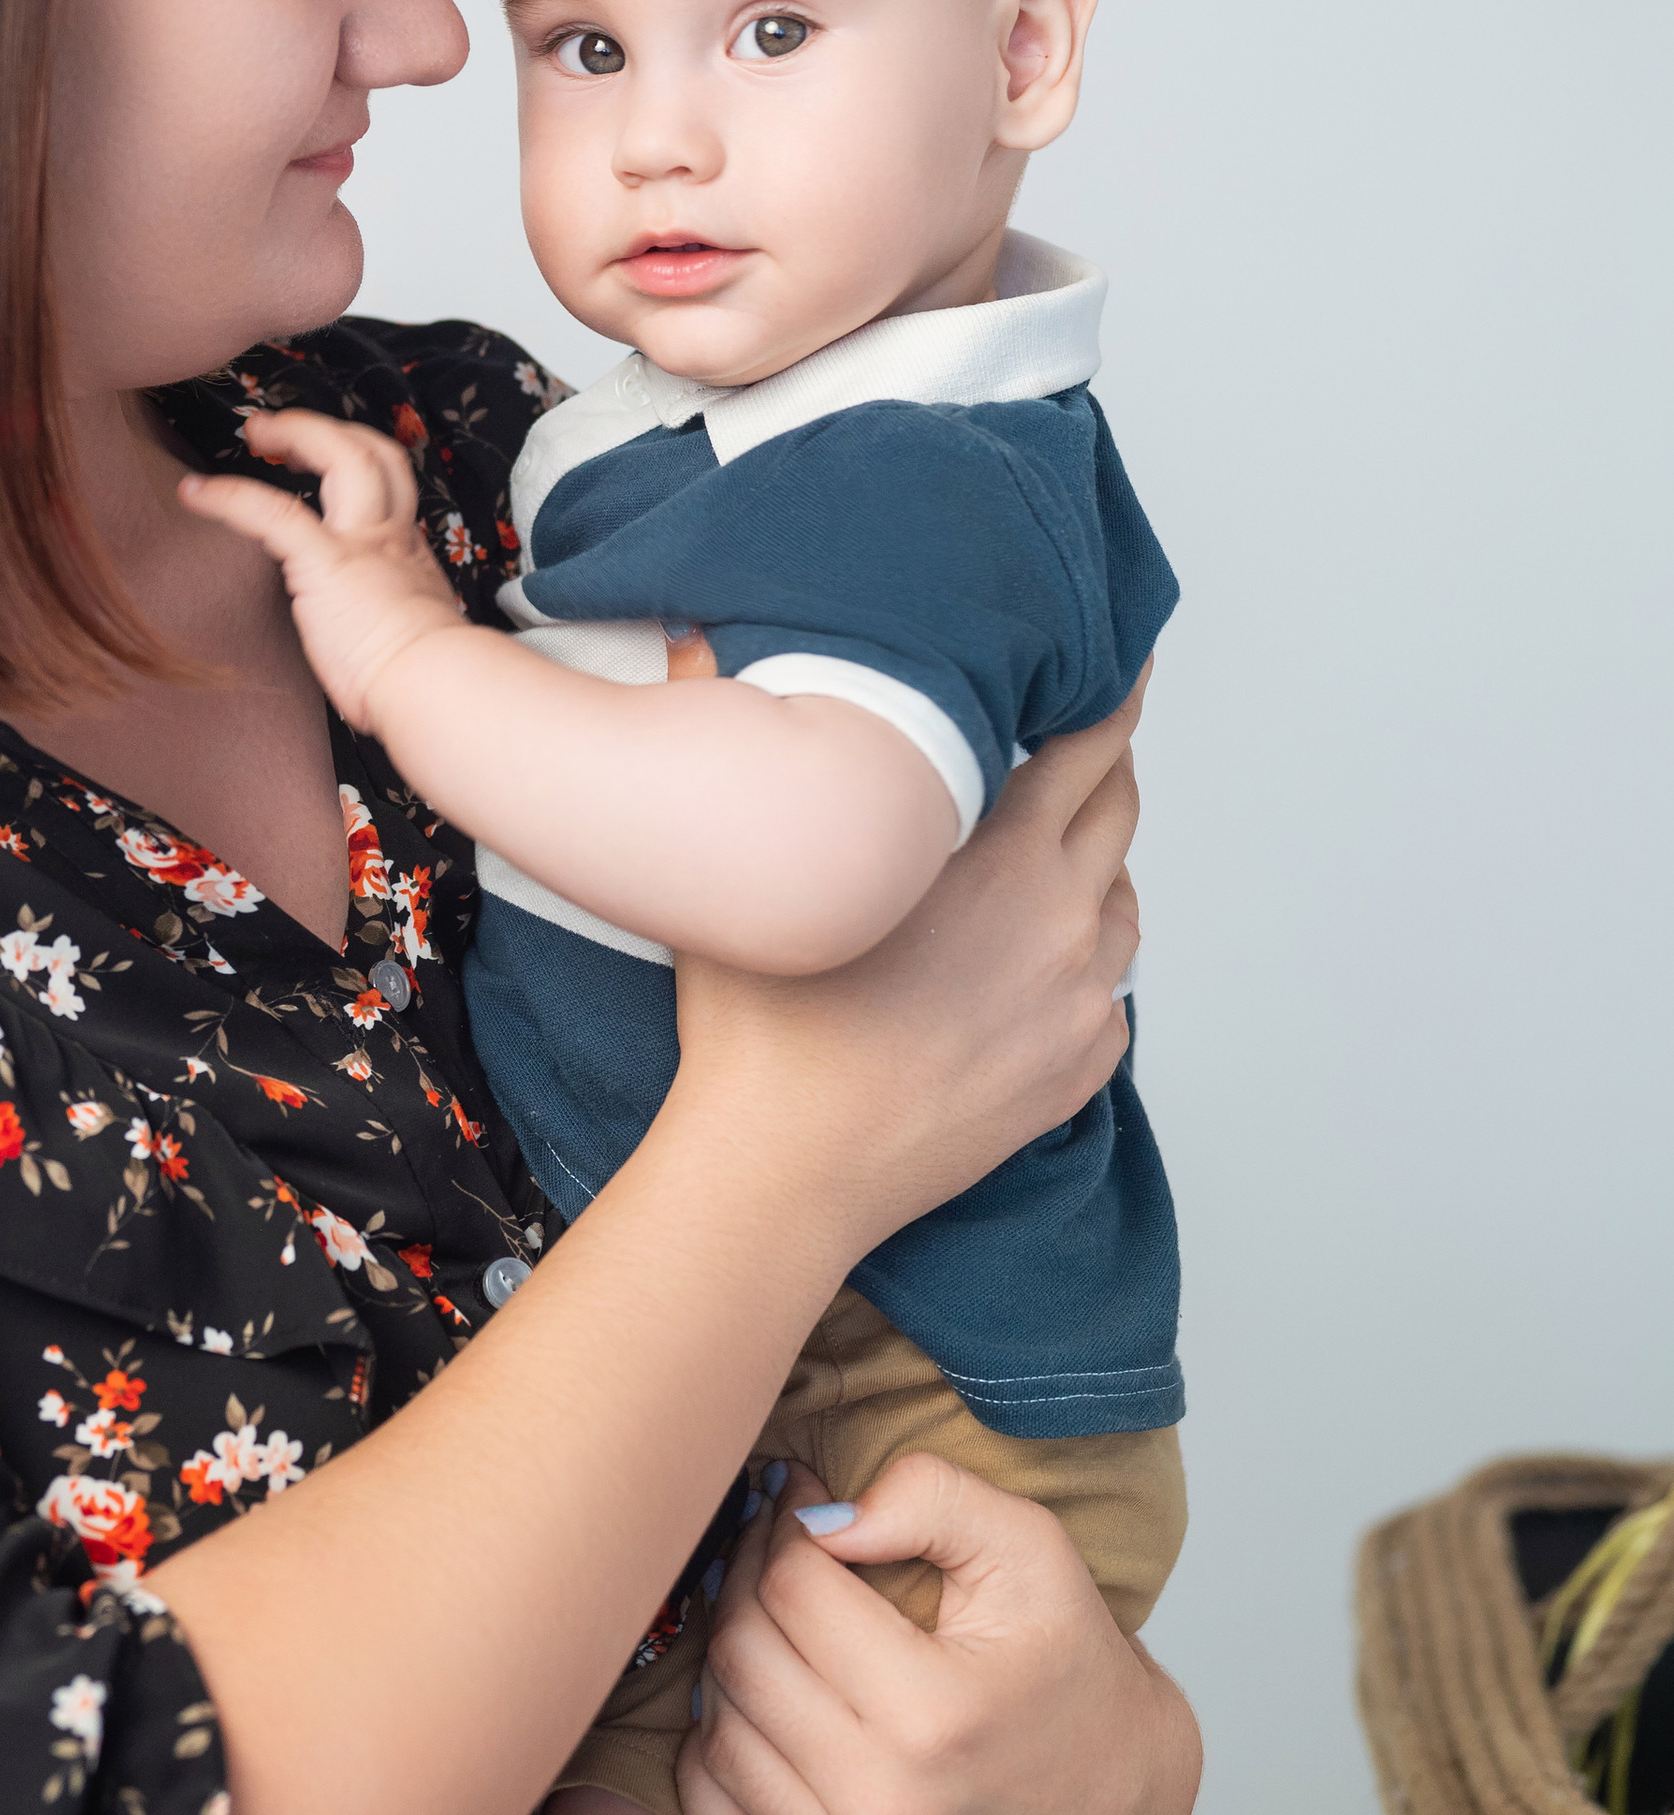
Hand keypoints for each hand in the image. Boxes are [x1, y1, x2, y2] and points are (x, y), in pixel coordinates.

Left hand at [175, 409, 464, 733]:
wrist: (434, 685)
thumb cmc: (422, 680)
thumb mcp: (415, 636)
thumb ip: (391, 620)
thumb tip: (375, 639)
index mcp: (407, 555)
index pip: (389, 491)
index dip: (360, 468)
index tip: (329, 471)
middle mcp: (388, 536)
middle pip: (373, 454)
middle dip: (329, 431)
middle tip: (284, 431)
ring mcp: (360, 542)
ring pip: (342, 455)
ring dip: (297, 432)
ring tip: (258, 431)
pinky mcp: (325, 561)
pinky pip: (271, 511)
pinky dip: (229, 495)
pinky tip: (196, 491)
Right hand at [664, 674, 1144, 1253]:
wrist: (786, 1173)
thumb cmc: (763, 1028)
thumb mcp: (742, 866)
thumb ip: (737, 738)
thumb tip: (691, 641)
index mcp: (1000, 856)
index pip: (1088, 745)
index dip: (1107, 698)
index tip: (1116, 667)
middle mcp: (1060, 921)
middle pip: (1119, 812)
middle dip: (1103, 768)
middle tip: (1077, 740)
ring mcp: (1079, 1002)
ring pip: (1123, 904)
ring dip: (1095, 868)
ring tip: (1043, 859)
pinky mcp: (1078, 1070)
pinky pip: (1109, 992)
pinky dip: (1084, 963)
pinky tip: (1028, 963)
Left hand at [676, 1452, 1200, 1814]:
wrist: (1124, 1798)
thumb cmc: (1071, 1664)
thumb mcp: (1029, 1548)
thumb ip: (928, 1498)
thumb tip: (820, 1519)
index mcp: (932, 1715)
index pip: (791, 1590)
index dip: (783, 1525)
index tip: (797, 1501)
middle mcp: (887, 1813)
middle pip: (743, 1660)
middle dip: (744, 1581)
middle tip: (773, 1551)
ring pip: (720, 1741)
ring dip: (727, 1668)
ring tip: (770, 1629)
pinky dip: (714, 1774)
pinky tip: (754, 1720)